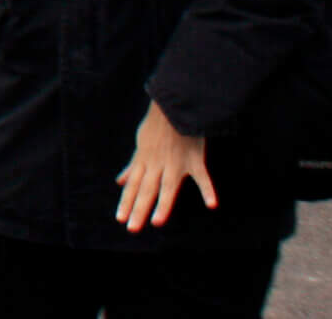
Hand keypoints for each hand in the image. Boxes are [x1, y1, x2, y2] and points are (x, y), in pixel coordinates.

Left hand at [116, 99, 215, 230]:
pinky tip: (211, 204)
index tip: (120, 219)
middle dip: (138, 209)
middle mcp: (157, 163)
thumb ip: (132, 166)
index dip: (126, 202)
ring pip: (168, 186)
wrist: (174, 104)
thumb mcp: (140, 145)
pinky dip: (208, 189)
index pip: (133, 185)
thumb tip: (119, 181)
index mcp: (144, 160)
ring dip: (163, 204)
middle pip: (146, 189)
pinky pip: (202, 176)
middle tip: (132, 228)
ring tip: (156, 222)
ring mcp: (176, 162)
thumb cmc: (157, 126)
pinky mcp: (195, 159)